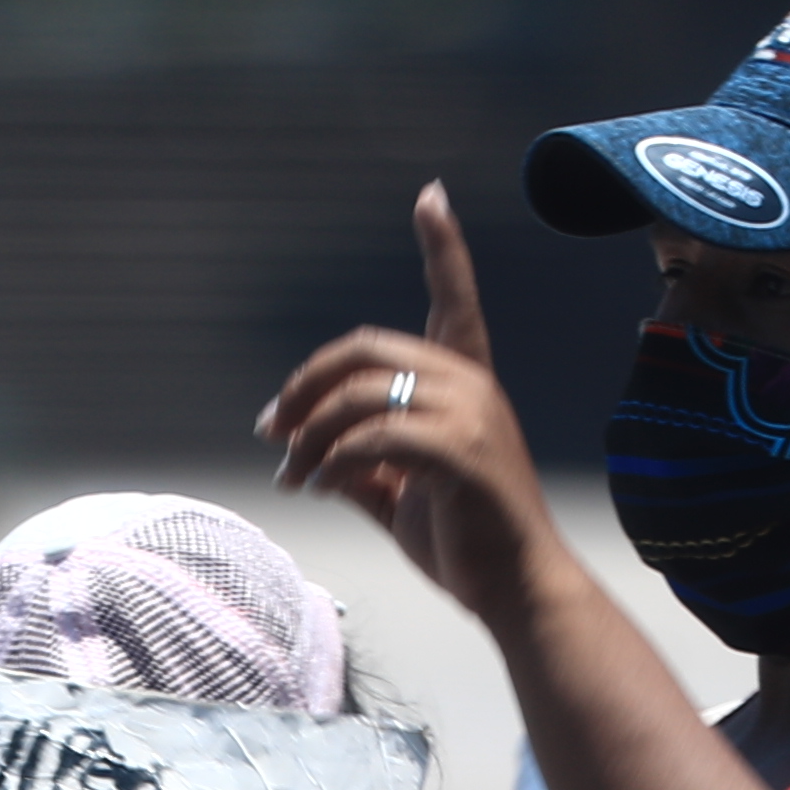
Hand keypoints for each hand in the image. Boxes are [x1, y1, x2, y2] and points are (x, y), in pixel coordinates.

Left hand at [256, 183, 554, 616]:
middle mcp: (471, 385)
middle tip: (270, 429)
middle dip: (306, 385)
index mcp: (466, 384)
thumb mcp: (403, 497)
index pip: (455, 300)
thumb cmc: (468, 546)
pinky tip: (319, 487)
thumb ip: (362, 467)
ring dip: (308, 436)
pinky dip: (332, 461)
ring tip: (291, 475)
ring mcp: (470, 415)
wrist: (519, 591)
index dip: (444, 248)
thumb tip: (309, 457)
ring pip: (360, 396)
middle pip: (366, 350)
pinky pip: (373, 438)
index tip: (430, 197)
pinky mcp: (460, 452)